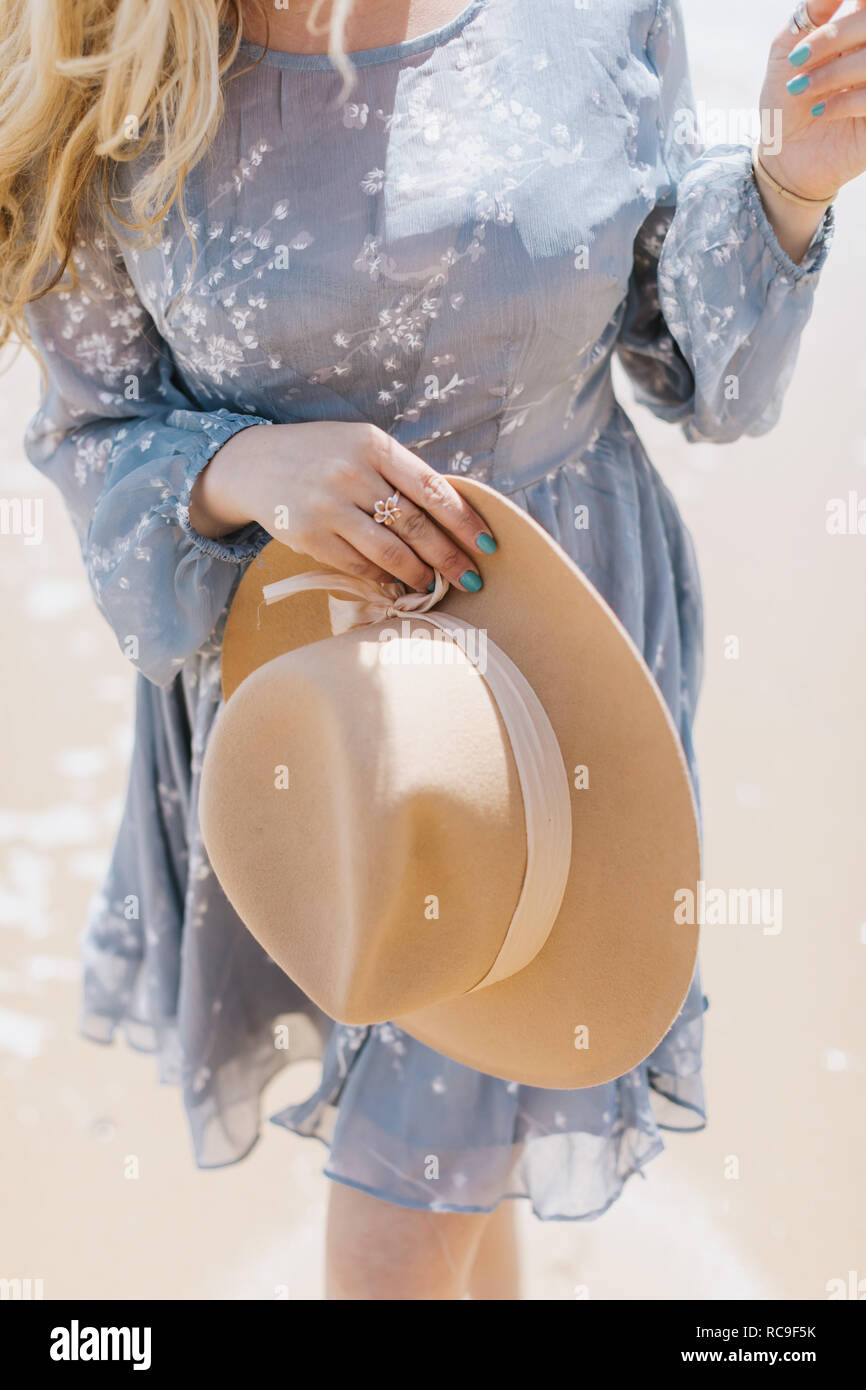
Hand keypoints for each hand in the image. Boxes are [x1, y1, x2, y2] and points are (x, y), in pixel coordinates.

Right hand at [189, 420, 494, 592]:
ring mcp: (328, 506)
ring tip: (434, 585)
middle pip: (416, 525)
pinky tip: (398, 583)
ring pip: (390, 551)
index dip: (465, 521)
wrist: (253, 463)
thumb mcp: (360, 447)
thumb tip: (453, 516)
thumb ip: (399, 474)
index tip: (488, 545)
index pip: (433, 488)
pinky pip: (359, 566)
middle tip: (470, 579)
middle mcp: (352, 473)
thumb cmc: (320, 456)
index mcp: (373, 445)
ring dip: (419, 574)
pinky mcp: (309, 536)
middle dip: (449, 557)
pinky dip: (384, 578)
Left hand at [754, 2, 865, 256]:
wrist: (783, 154)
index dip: (856, 4)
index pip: (865, 4)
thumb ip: (812, 10)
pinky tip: (821, 111)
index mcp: (860, 28)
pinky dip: (843, 102)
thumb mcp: (787, 48)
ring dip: (832, 73)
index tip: (836, 8)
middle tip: (797, 61)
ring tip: (802, 90)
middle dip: (833, 38)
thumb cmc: (786, 98)